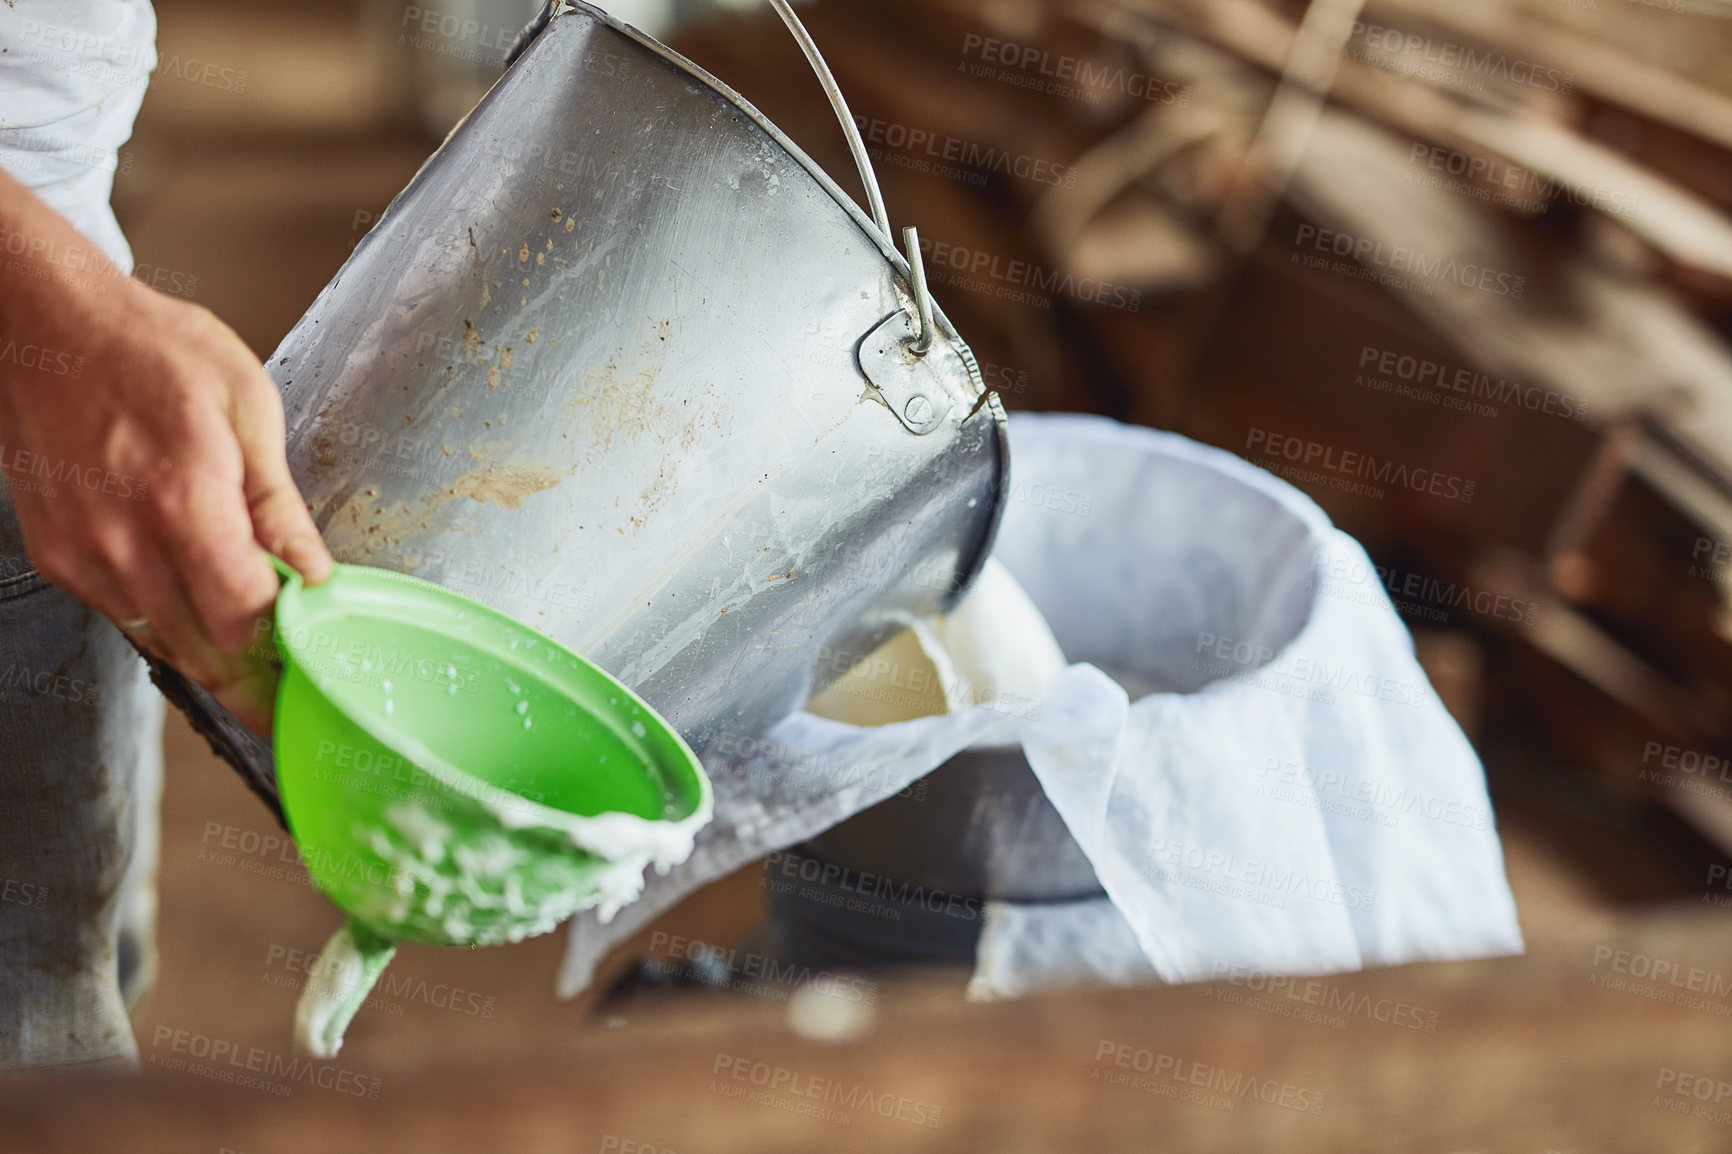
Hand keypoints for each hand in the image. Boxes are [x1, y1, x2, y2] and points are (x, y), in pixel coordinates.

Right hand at [0, 170, 331, 733]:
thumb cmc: (150, 349)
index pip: (244, 617)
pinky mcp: (58, 558)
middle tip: (295, 700)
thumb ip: (279, 504)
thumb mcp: (245, 407)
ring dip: (214, 663)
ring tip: (263, 667)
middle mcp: (122, 541)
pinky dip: (169, 627)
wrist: (44, 324)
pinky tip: (201, 613)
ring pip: (162, 645)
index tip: (318, 670)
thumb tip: (314, 573)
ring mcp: (82, 555)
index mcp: (181, 499)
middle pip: (203, 652)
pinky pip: (125, 619)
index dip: (286, 654)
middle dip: (255, 685)